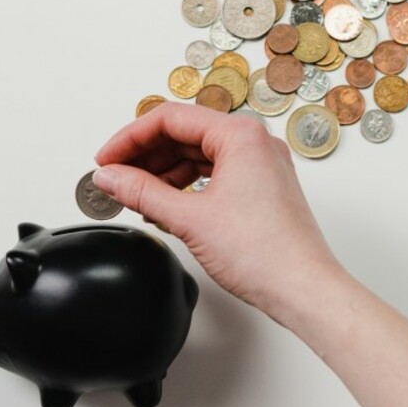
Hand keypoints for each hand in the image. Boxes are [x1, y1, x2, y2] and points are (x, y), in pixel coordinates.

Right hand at [92, 102, 340, 315]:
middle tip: (113, 177)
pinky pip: (214, 173)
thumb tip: (110, 177)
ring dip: (163, 172)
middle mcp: (255, 143)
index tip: (106, 160)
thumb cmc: (264, 253)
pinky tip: (164, 204)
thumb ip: (141, 191)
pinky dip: (185, 185)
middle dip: (144, 155)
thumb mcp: (188, 218)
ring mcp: (261, 165)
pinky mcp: (262, 187)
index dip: (129, 138)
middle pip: (185, 133)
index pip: (171, 118)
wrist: (302, 288)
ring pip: (199, 154)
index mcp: (241, 135)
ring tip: (134, 194)